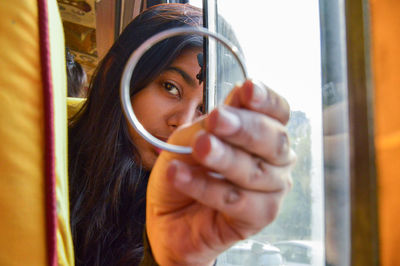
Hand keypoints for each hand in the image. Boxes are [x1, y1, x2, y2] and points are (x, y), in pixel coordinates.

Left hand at [146, 80, 295, 265]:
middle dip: (243, 128)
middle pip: (274, 139)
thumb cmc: (185, 171)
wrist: (167, 214)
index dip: (266, 99)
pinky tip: (181, 176)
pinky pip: (237, 201)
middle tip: (216, 119)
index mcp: (261, 133)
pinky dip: (206, 187)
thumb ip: (213, 121)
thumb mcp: (189, 138)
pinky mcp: (259, 217)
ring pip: (254, 171)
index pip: (277, 111)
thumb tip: (239, 94)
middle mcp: (274, 160)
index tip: (247, 89)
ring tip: (198, 148)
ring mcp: (271, 189)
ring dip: (223, 157)